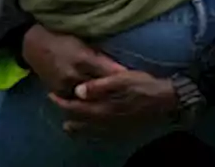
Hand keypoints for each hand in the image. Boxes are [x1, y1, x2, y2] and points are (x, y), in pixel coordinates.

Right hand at [20, 24, 125, 96]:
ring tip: (114, 102)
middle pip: (99, 88)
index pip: (108, 71)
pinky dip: (84, 101)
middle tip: (128, 94)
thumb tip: (118, 67)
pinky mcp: (57, 92)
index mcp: (82, 58)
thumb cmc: (60, 37)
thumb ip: (98, 56)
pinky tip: (94, 104)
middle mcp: (74, 74)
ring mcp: (64, 86)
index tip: (135, 81)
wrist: (32, 44)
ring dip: (99, 99)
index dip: (122, 77)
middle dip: (113, 91)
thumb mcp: (81, 42)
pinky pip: (74, 100)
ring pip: (87, 98)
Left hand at [49, 70, 178, 136]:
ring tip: (67, 127)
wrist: (164, 99)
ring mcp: (114, 128)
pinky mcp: (122, 130)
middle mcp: (106, 121)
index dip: (62, 102)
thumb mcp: (120, 79)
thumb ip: (98, 86)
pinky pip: (102, 135)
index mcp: (103, 108)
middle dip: (66, 114)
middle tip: (56, 105)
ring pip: (89, 131)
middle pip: (80, 121)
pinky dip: (91, 134)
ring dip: (77, 128)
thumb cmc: (142, 84)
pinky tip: (91, 132)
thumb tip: (78, 91)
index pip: (76, 107)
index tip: (51, 94)